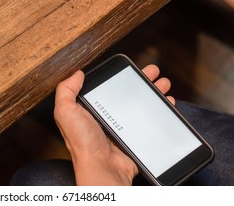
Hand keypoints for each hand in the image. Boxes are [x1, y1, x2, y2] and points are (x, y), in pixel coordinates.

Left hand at [54, 64, 173, 184]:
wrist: (103, 168)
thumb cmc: (83, 143)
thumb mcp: (66, 112)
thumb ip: (66, 91)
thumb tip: (77, 74)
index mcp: (89, 109)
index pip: (106, 86)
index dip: (119, 76)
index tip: (131, 66)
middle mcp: (106, 117)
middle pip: (127, 93)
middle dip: (141, 80)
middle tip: (153, 71)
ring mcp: (122, 126)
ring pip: (141, 104)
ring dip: (153, 92)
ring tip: (164, 84)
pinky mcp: (134, 136)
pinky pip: (150, 120)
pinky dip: (159, 110)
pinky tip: (167, 102)